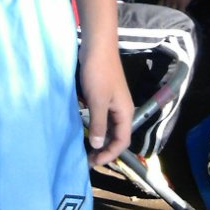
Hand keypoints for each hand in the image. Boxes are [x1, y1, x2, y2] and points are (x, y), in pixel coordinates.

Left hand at [79, 47, 132, 166]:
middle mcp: (122, 110)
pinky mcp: (103, 96)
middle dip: (104, 149)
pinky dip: (95, 126)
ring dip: (99, 139)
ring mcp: (112, 103)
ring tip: (85, 148)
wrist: (96, 47)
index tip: (93, 162)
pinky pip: (101, 117)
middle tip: (87, 159)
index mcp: (125, 113)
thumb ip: (99, 125)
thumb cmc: (98, 73)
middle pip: (116, 136)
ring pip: (109, 127)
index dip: (109, 154)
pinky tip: (84, 129)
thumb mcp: (97, 101)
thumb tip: (98, 146)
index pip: (121, 142)